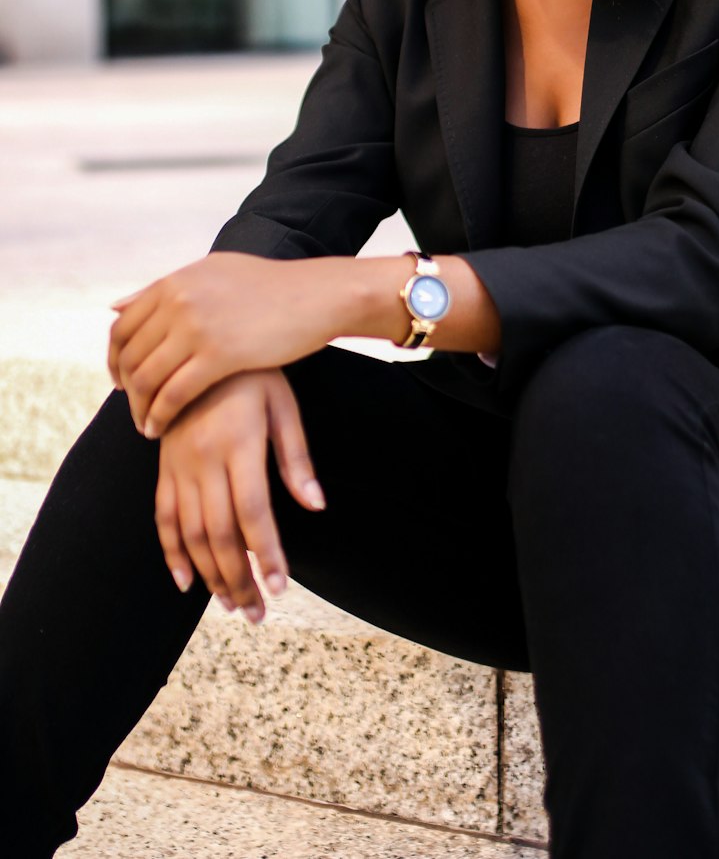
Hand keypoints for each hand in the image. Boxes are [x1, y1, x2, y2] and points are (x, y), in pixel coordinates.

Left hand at [109, 252, 346, 437]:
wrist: (316, 295)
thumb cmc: (270, 286)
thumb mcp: (213, 273)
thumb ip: (165, 290)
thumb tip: (115, 306)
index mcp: (174, 282)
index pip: (123, 326)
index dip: (116, 359)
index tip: (121, 381)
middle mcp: (179, 301)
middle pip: (131, 355)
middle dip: (126, 389)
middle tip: (134, 410)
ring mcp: (197, 327)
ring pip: (147, 378)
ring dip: (140, 408)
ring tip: (146, 426)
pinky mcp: (219, 354)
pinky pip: (173, 394)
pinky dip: (160, 416)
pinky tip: (162, 429)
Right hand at [156, 369, 325, 621]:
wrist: (198, 343)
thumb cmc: (253, 375)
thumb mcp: (284, 405)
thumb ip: (296, 458)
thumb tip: (316, 506)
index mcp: (239, 445)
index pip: (253, 514)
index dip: (267, 555)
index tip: (281, 587)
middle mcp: (204, 460)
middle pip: (221, 534)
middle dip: (240, 579)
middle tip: (257, 614)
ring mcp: (179, 465)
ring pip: (191, 533)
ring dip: (211, 575)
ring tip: (232, 605)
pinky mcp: (164, 466)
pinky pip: (163, 516)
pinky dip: (172, 552)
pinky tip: (185, 581)